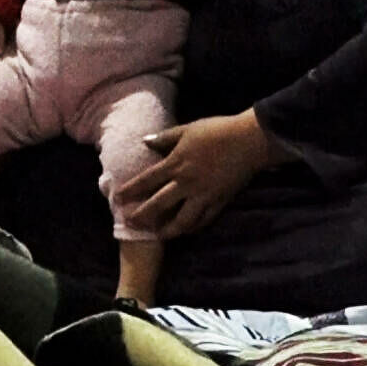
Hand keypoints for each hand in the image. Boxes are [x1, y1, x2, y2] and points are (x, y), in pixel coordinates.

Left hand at [112, 110, 280, 238]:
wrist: (249, 141)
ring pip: (182, 220)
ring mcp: (203, 195)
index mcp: (176, 164)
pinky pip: (204, 220)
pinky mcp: (220, 201)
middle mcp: (186, 183)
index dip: (131, 191)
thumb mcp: (187, 130)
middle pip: (159, 204)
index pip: (146, 181)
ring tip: (158, 235)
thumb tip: (145, 142)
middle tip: (130, 224)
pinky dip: (194, 227)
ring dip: (168, 230)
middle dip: (142, 216)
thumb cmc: (217, 131)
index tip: (117, 200)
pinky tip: (186, 231)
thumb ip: (165, 138)